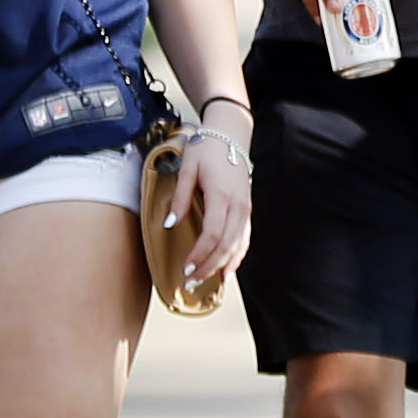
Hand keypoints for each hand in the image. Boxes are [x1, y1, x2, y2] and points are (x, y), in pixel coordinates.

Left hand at [160, 122, 253, 286]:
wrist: (230, 134)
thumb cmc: (207, 149)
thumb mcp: (187, 168)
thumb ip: (179, 198)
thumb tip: (170, 225)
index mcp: (221, 195)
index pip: (213, 234)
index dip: (200, 255)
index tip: (186, 269)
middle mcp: (238, 205)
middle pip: (226, 245)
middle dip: (208, 267)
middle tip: (190, 283)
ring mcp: (245, 208)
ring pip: (237, 245)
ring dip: (222, 266)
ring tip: (206, 282)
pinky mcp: (247, 209)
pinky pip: (244, 238)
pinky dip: (237, 257)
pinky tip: (227, 270)